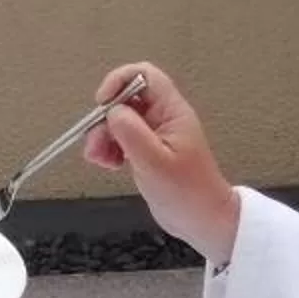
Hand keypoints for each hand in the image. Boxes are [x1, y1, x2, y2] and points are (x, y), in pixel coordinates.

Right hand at [81, 63, 241, 265]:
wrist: (203, 222)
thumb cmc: (187, 193)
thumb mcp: (155, 162)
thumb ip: (131, 132)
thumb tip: (111, 111)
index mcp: (172, 112)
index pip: (144, 75)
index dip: (120, 81)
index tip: (103, 104)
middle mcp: (163, 118)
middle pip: (126, 99)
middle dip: (105, 118)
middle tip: (95, 144)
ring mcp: (154, 135)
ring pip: (119, 120)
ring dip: (102, 136)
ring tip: (99, 159)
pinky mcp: (146, 151)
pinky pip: (120, 138)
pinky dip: (108, 148)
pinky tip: (108, 164)